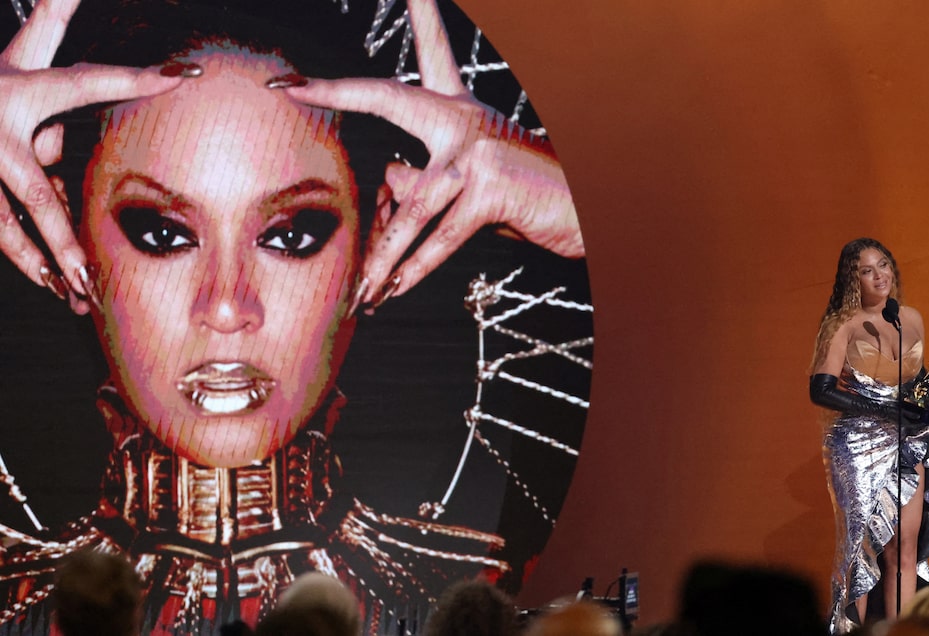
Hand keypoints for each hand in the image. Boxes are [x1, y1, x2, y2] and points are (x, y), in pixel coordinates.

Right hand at [0, 0, 184, 311]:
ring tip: (76, 293)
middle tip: (92, 273)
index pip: (86, 83)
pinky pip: (4, 231)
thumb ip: (54, 19)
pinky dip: (30, 258)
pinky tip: (58, 284)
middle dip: (61, 237)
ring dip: (42, 263)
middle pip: (34, 195)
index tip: (182, 75)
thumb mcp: (24, 47)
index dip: (134, 77)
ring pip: (8, 226)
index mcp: (21, 90)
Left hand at [282, 0, 584, 304]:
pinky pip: (439, 235)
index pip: (428, 55)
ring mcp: (477, 151)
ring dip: (382, 254)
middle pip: (390, 97)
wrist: (586, 211)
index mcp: (461, 108)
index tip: (360, 20)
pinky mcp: (491, 190)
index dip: (396, 27)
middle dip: (337, 90)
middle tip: (288, 86)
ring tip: (360, 289)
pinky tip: (392, 290)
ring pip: (411, 201)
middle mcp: (465, 118)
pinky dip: (414, 269)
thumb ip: (424, 178)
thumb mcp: (469, 179)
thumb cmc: (525, 195)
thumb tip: (389, 187)